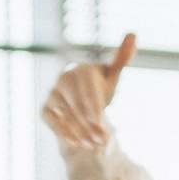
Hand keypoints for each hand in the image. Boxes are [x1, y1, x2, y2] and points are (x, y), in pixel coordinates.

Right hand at [41, 33, 135, 148]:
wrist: (80, 99)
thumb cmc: (98, 85)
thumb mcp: (112, 75)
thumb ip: (121, 58)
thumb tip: (132, 34)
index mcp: (80, 70)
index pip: (86, 89)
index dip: (93, 106)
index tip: (100, 121)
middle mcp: (63, 80)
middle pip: (76, 105)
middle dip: (89, 124)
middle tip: (102, 140)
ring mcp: (53, 94)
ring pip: (66, 116)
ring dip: (80, 132)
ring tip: (95, 145)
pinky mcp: (45, 109)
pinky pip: (52, 122)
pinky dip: (64, 133)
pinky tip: (77, 144)